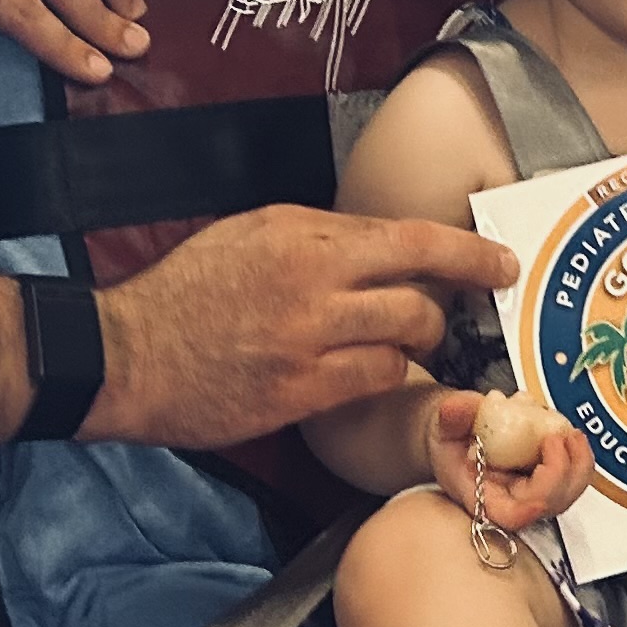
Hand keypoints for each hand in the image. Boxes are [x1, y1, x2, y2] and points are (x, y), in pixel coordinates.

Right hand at [84, 207, 517, 451]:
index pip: (410, 239)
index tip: (500, 262)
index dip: (467, 254)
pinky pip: (375, 382)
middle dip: (442, 310)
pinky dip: (382, 377)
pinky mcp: (300, 393)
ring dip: (414, 346)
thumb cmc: (184, 292)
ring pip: (406, 342)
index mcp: (303, 234)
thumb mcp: (251, 233)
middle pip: (421, 296)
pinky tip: (362, 375)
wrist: (126, 354)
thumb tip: (378, 245)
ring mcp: (309, 341)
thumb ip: (319, 237)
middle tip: (439, 317)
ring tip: (395, 347)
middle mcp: (313, 282)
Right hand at [427, 390, 590, 531]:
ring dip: (579, 464)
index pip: (514, 515)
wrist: (457, 437)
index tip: (543, 462)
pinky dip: (577, 457)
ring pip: (567, 493)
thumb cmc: (448, 439)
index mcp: (483, 498)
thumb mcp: (442, 425)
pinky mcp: (545, 479)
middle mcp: (512, 501)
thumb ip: (450, 417)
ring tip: (571, 433)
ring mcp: (531, 492)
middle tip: (560, 435)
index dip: (536, 500)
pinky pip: (571, 477)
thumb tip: (456, 408)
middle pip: (550, 505)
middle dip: (565, 471)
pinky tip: (569, 433)